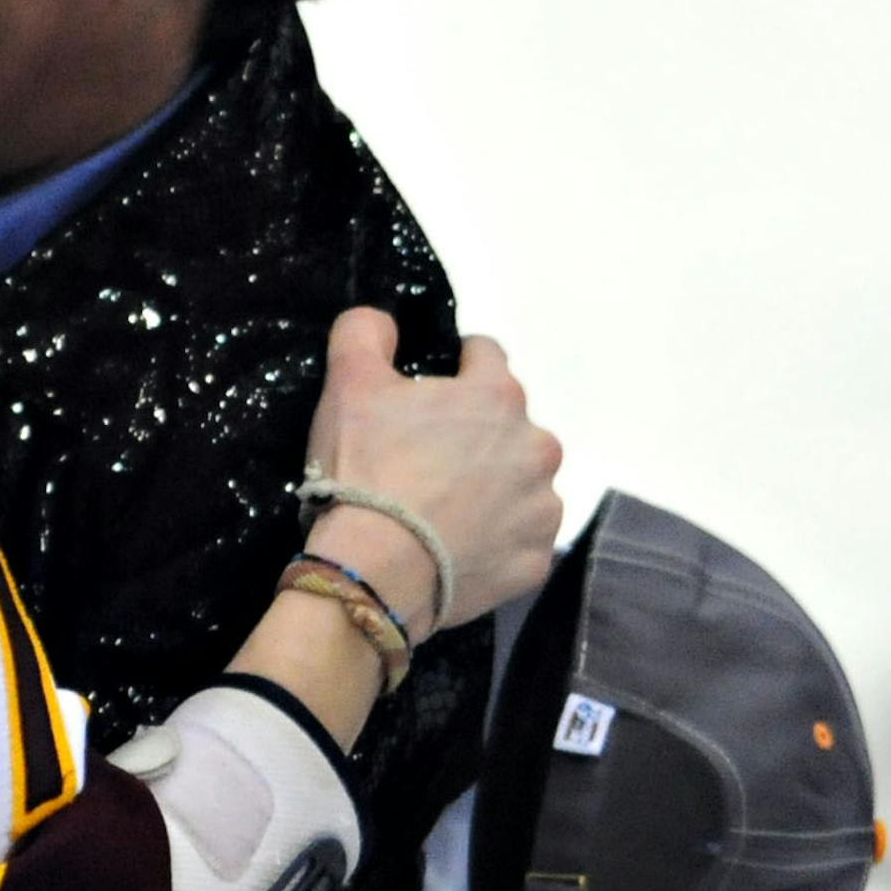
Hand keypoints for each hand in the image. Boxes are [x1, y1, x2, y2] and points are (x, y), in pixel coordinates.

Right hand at [303, 307, 563, 635]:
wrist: (375, 569)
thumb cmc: (366, 467)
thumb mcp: (348, 382)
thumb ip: (365, 333)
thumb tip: (384, 321)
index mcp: (498, 395)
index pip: (485, 354)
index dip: (452, 366)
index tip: (422, 393)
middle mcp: (537, 446)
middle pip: (508, 425)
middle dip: (474, 435)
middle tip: (423, 460)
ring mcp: (542, 508)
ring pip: (521, 483)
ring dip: (491, 488)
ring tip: (440, 510)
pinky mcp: (536, 561)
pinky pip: (517, 540)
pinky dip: (493, 540)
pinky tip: (454, 547)